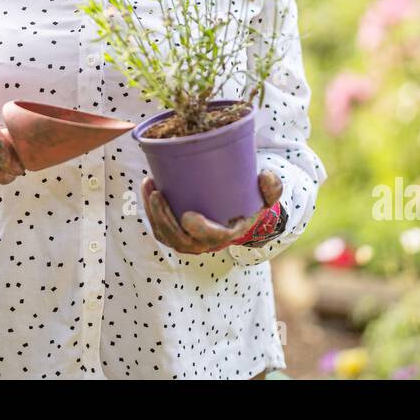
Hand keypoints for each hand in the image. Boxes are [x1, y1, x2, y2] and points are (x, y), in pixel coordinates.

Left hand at [141, 170, 283, 254]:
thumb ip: (272, 187)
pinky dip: (150, 210)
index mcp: (226, 235)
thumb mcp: (266, 197)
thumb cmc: (249, 204)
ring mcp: (187, 242)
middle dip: (164, 219)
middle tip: (157, 193)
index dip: (199, 230)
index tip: (188, 215)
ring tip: (148, 185)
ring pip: (164, 234)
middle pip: (179, 238)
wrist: (234, 215)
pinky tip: (147, 187)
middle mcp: (204, 244)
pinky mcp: (175, 235)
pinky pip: (159, 227)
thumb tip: (264, 176)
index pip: (211, 238)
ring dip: (152, 212)